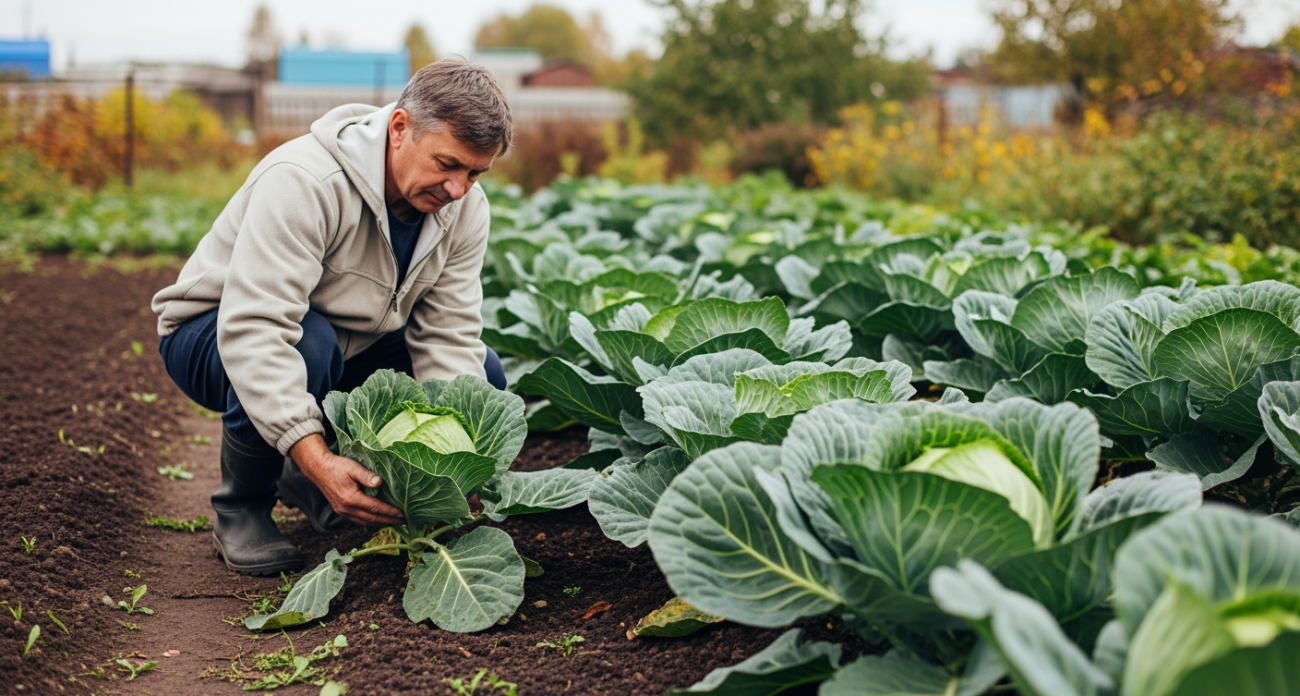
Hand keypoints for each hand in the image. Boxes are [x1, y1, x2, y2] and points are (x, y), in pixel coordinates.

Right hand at [289, 434, 403, 525]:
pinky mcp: (340, 510)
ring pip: (365, 522)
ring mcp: (342, 511)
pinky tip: (377, 519)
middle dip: (389, 521)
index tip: (402, 514)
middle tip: (403, 521)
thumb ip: (367, 476)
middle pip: (372, 519)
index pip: (375, 508)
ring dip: (380, 523)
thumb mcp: (353, 467)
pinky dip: (370, 521)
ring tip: (393, 522)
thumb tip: (380, 483)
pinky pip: (358, 520)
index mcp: (351, 498)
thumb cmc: (337, 466)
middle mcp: (347, 508)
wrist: (319, 469)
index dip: (390, 512)